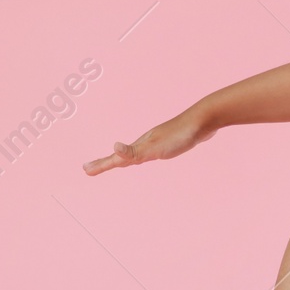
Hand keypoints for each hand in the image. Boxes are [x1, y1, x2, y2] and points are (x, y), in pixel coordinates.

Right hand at [83, 110, 216, 174]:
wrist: (204, 119)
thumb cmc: (180, 135)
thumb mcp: (155, 147)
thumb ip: (135, 151)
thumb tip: (114, 148)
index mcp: (141, 145)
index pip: (116, 159)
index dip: (101, 165)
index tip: (85, 170)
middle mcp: (146, 142)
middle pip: (122, 155)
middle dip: (106, 163)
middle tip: (90, 168)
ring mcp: (158, 141)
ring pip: (136, 152)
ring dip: (124, 158)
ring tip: (116, 162)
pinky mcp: (172, 141)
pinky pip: (152, 150)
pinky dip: (144, 154)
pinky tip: (151, 154)